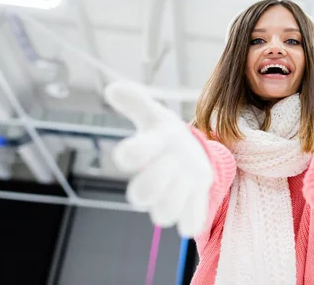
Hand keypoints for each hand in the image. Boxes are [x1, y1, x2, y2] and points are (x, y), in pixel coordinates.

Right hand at [104, 81, 213, 236]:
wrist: (190, 156)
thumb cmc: (168, 137)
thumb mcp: (156, 116)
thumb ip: (136, 102)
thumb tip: (114, 87)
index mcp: (142, 154)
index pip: (127, 157)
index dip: (134, 152)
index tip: (148, 140)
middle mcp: (150, 181)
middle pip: (140, 195)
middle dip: (158, 178)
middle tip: (174, 161)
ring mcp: (168, 199)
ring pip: (163, 215)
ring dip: (180, 194)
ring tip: (190, 176)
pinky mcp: (188, 210)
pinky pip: (189, 225)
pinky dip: (196, 213)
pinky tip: (200, 190)